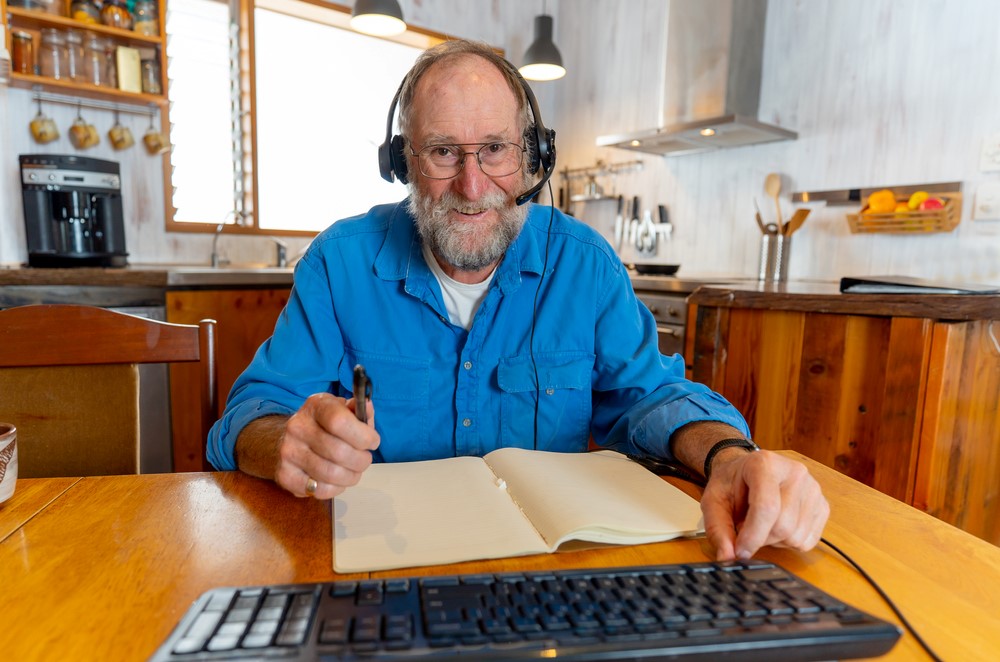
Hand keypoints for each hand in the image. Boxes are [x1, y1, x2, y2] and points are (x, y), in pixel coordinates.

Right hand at [273, 393, 378, 499]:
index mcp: (315, 406)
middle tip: (365, 459)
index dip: (363, 436)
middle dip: (362, 460)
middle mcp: (297, 427)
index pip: (340, 422)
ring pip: (332, 474)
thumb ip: (359, 410)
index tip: (373, 442)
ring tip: (354, 470)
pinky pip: (320, 490)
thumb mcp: (342, 410)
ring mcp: (288, 451)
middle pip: (339, 452)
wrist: (292, 439)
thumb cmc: (325, 425)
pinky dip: (336, 488)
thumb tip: (367, 407)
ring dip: (352, 476)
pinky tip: (338, 480)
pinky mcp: (285, 475)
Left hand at [700, 449, 828, 560]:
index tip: (740, 551)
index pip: (767, 507)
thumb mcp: (713, 501)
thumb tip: (727, 557)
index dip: (753, 536)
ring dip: (773, 541)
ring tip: (761, 523)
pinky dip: (788, 542)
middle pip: (783, 525)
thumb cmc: (731, 484)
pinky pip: (807, 541)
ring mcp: (813, 489)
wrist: (746, 471)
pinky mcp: (822, 505)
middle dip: (760, 538)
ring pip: (796, 536)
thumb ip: (717, 528)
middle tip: (746, 528)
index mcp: (765, 464)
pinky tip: (776, 525)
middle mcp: (794, 472)